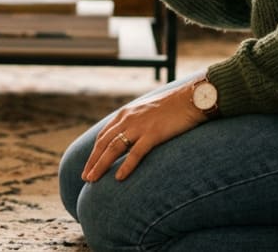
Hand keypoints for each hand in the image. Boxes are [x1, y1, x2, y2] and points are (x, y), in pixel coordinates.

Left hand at [81, 76, 207, 182]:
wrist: (191, 99)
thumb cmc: (172, 108)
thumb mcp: (147, 113)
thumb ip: (135, 123)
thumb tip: (128, 138)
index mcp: (125, 114)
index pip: (103, 136)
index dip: (94, 152)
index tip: (88, 166)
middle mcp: (128, 119)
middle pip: (104, 143)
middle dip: (93, 161)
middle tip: (85, 178)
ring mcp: (140, 126)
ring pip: (114, 148)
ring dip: (101, 165)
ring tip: (93, 180)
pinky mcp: (154, 133)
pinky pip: (136, 152)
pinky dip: (126, 165)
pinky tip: (119, 177)